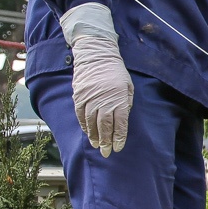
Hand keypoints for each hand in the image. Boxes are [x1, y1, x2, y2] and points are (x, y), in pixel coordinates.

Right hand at [70, 34, 131, 154]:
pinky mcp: (79, 97)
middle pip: (104, 127)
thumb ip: (125, 104)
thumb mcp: (128, 86)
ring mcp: (89, 100)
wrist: (96, 55)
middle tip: (106, 153)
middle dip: (106, 142)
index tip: (118, 148)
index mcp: (118, 99)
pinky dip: (84, 126)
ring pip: (91, 123)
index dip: (118, 138)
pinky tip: (88, 133)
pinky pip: (81, 116)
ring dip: (94, 136)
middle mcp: (103, 101)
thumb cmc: (116, 71)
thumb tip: (122, 119)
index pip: (119, 124)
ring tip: (97, 145)